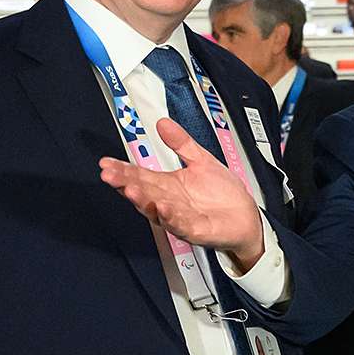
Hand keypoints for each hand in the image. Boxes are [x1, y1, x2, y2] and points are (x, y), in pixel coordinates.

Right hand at [100, 118, 265, 271]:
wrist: (246, 217)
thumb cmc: (223, 194)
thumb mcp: (202, 160)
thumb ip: (181, 143)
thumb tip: (163, 123)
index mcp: (168, 185)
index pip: (140, 176)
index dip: (123, 170)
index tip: (107, 163)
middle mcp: (169, 202)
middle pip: (143, 192)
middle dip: (125, 183)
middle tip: (110, 175)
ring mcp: (180, 218)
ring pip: (156, 209)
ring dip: (143, 200)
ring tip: (130, 189)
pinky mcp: (196, 231)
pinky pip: (180, 224)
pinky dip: (171, 217)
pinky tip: (164, 207)